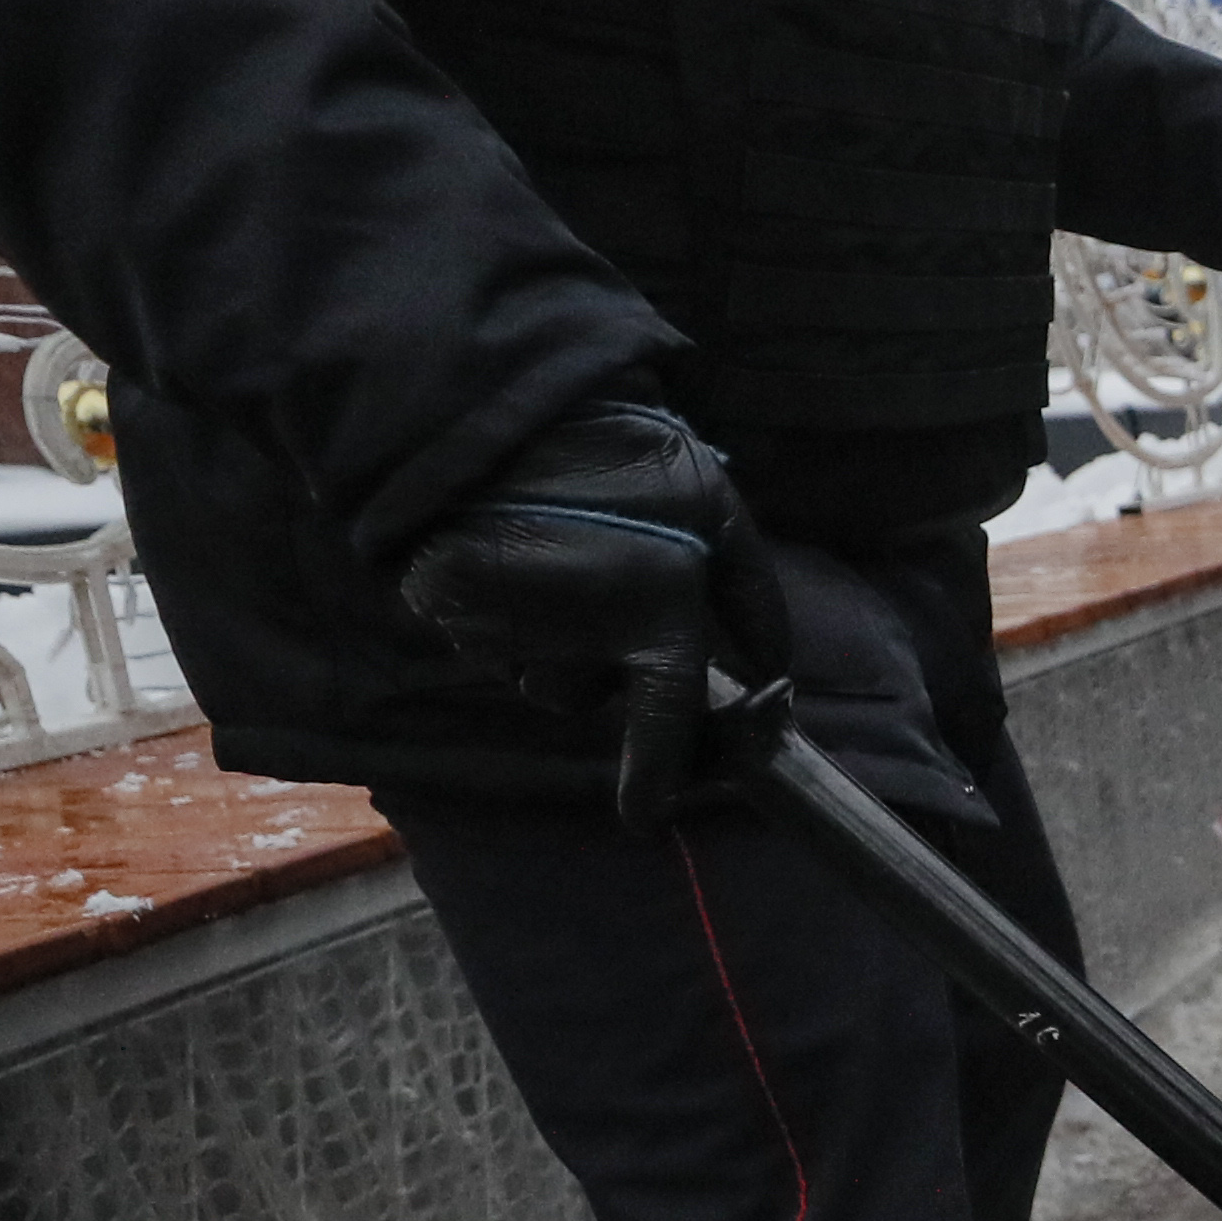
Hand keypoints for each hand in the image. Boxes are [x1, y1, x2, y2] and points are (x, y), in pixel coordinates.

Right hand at [393, 401, 786, 829]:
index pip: (661, 728)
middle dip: (592, 667)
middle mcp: (579, 641)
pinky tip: (509, 560)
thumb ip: (753, 602)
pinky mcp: (447, 609)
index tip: (646, 816)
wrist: (509, 404)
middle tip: (599, 595)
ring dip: (544, 644)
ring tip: (552, 567)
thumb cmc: (630, 458)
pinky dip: (498, 617)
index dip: (654, 780)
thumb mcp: (722, 514)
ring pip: (531, 672)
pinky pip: (481, 641)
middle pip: (583, 696)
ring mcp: (508, 629)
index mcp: (656, 619)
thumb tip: (774, 678)